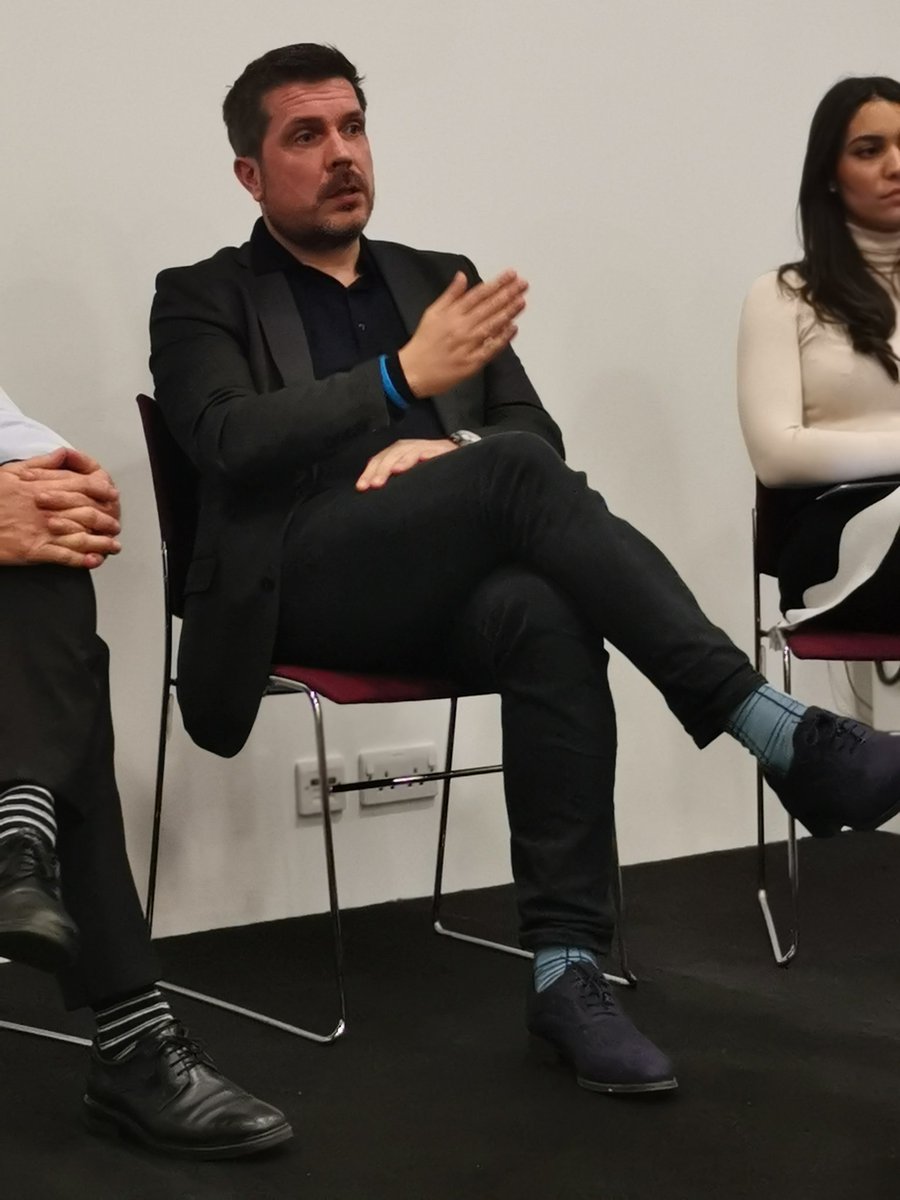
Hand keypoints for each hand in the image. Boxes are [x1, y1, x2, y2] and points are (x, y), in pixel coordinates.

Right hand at [0, 452, 121, 567]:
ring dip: (101, 541)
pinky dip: (83, 559)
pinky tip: (95, 561)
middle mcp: (46, 508)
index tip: (112, 495)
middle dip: (106, 518)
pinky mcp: (35, 550)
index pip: (81, 486)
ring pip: (81, 535)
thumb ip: (42, 464)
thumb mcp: (12, 471)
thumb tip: (63, 455)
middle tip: (116, 523)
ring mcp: (42, 530)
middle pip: (86, 511)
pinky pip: (65, 556)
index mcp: (41, 487)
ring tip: (114, 545)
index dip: (101, 491)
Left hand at [355, 438, 456, 490]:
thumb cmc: (425, 467)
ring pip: (410, 452)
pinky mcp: (442, 450)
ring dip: (403, 461)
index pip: (378, 460)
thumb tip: (371, 492)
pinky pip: (434, 451)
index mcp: (395, 453)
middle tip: (376, 484)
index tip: (362, 488)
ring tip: (396, 470)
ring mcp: (424, 448)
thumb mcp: (405, 473)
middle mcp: (407, 448)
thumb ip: (390, 479)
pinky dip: (428, 454)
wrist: (452, 455)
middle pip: (391, 456)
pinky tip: (424, 459)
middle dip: (382, 470)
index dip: (369, 473)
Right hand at [398, 269, 527, 396]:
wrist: (413, 372)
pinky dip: (502, 339)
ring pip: (492, 326)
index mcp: (452, 314)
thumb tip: (462, 276)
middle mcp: (462, 327)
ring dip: (508, 312)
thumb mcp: (432, 312)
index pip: (478, 294)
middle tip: (524, 284)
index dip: (496, 283)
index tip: (511, 274)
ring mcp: (468, 345)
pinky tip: (513, 328)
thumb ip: (450, 295)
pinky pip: (490, 349)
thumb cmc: (423, 341)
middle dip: (508, 294)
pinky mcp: (472, 362)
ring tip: (522, 301)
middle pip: (488, 308)